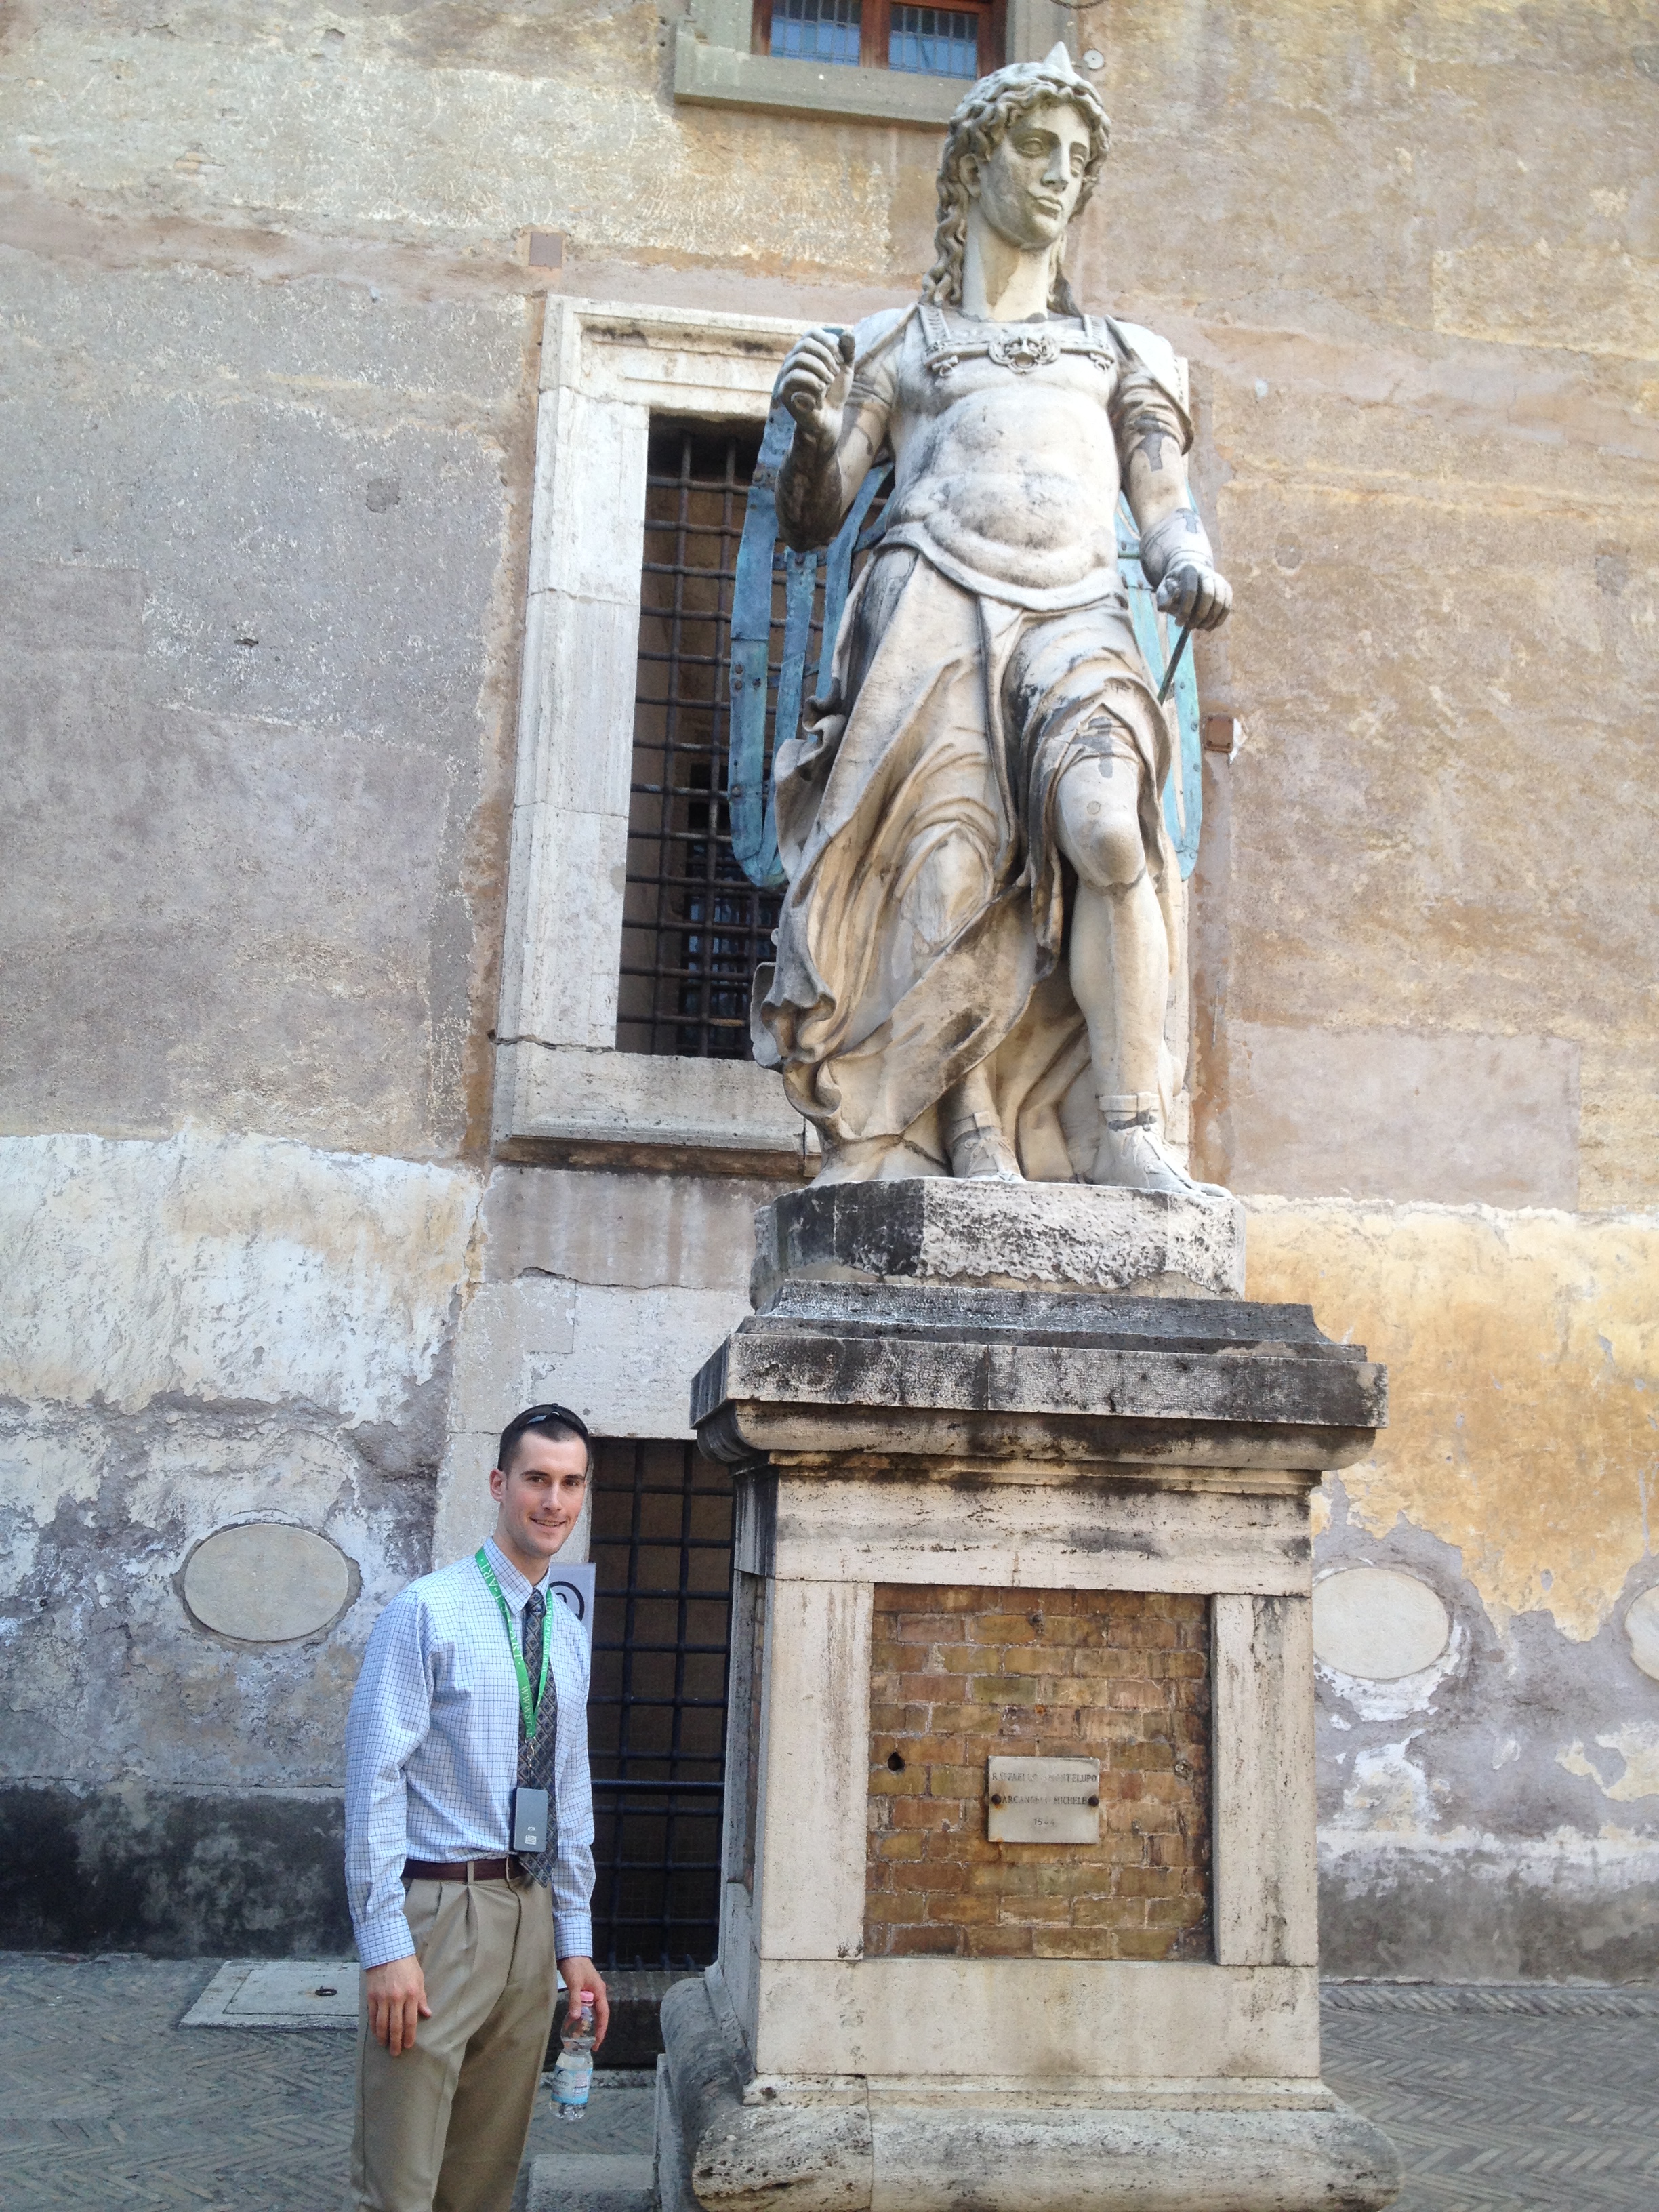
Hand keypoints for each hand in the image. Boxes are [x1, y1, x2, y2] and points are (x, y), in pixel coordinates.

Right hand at [366, 1956, 430, 2056]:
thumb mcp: (419, 1978)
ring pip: (382, 2025)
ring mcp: (383, 1998)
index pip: (410, 2021)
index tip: (408, 2046)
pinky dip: (374, 2028)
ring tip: (385, 2046)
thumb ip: (422, 1998)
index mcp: (411, 1994)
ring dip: (384, 2038)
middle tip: (396, 2053)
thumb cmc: (406, 1964)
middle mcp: (397, 1998)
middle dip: (396, 2042)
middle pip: (396, 2027)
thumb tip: (427, 2014)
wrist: (387, 1950)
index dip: (409, 2036)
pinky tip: (377, 2034)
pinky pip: (372, 2017)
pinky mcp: (371, 1996)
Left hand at [557, 1957, 609, 2049]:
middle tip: (591, 2045)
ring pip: (592, 2011)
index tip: (598, 2043)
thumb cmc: (575, 1965)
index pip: (603, 2015)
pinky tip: (575, 2021)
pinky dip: (582, 2015)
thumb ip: (575, 2000)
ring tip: (583, 2037)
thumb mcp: (574, 1983)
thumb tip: (576, 2018)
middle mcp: (597, 1993)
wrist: (571, 1950)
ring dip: (589, 2023)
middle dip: (597, 2030)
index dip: (602, 2030)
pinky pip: (585, 2006)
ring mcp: (591, 1991)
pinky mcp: (583, 1989)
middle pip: (600, 2014)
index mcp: (599, 1991)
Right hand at [777, 327, 854, 449]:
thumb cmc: (835, 392)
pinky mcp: (784, 390)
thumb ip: (848, 350)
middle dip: (825, 357)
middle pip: (806, 343)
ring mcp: (786, 374)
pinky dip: (812, 382)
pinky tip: (821, 392)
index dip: (828, 342)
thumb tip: (847, 332)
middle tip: (835, 372)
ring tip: (828, 383)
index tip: (841, 359)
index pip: (812, 333)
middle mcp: (793, 359)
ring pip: (800, 359)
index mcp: (806, 352)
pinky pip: (794, 376)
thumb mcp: (845, 369)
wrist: (829, 417)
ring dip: (820, 370)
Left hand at [1156, 563, 1231, 631]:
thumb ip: (1163, 598)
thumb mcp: (1164, 590)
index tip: (1178, 623)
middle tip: (1190, 627)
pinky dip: (1219, 619)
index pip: (1190, 590)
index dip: (1185, 609)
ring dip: (1210, 619)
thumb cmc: (1175, 586)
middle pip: (1209, 595)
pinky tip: (1209, 627)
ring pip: (1220, 601)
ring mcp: (1219, 579)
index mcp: (1189, 570)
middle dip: (1199, 615)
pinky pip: (1227, 606)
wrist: (1191, 574)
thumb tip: (1164, 607)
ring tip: (1199, 627)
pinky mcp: (1226, 588)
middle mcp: (1207, 572)